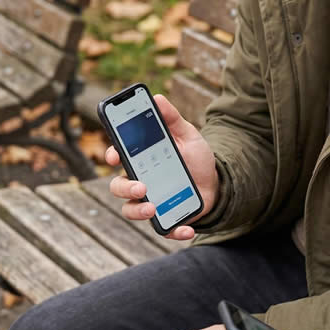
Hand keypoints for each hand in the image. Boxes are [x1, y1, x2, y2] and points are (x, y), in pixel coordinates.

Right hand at [106, 94, 218, 240]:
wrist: (217, 182)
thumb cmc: (195, 157)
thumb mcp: (187, 135)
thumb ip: (172, 119)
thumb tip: (158, 98)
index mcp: (141, 160)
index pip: (117, 157)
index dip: (112, 155)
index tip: (115, 154)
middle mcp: (140, 182)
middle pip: (118, 187)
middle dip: (125, 187)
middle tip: (142, 185)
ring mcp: (151, 202)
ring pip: (131, 210)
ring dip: (138, 212)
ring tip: (154, 207)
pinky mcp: (166, 219)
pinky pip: (164, 229)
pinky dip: (174, 231)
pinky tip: (187, 229)